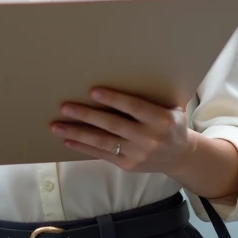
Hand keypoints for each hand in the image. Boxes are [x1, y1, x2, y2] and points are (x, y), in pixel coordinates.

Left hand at [51, 88, 194, 175]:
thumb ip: (151, 96)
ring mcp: (138, 154)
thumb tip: (123, 72)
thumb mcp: (170, 107)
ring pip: (103, 142)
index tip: (93, 91)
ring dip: (78, 133)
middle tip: (65, 107)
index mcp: (162, 120)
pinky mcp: (128, 165)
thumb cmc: (171, 123)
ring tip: (57, 125)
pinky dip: (83, 147)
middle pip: (113, 125)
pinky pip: (102, 155)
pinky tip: (67, 140)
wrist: (181, 156)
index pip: (134, 108)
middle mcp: (149, 138)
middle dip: (87, 115)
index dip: (114, 99)